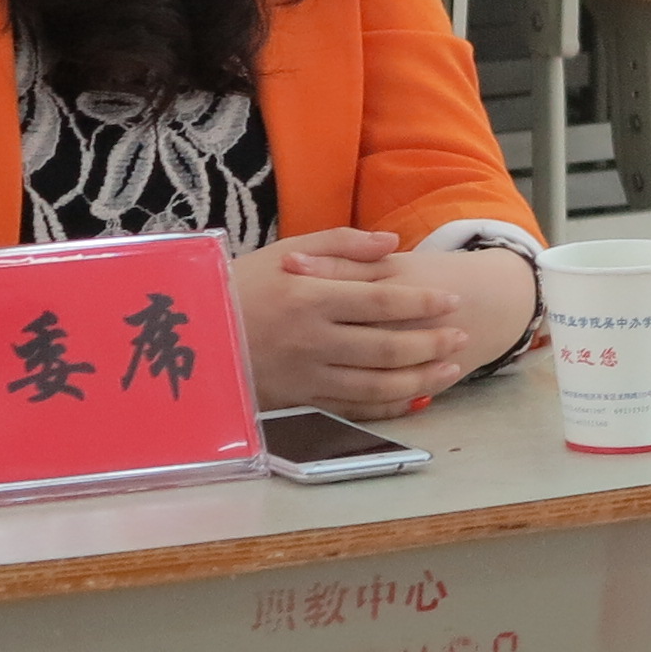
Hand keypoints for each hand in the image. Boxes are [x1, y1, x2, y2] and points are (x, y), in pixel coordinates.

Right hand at [231, 230, 531, 416]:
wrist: (187, 333)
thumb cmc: (239, 285)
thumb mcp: (286, 252)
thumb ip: (342, 244)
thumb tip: (393, 243)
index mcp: (308, 297)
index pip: (380, 302)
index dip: (422, 303)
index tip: (452, 300)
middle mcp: (310, 339)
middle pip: (386, 346)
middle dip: (432, 343)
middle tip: (463, 335)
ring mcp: (304, 375)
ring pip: (375, 384)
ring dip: (420, 378)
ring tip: (452, 368)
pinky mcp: (297, 400)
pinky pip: (351, 408)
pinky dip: (387, 406)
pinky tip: (415, 398)